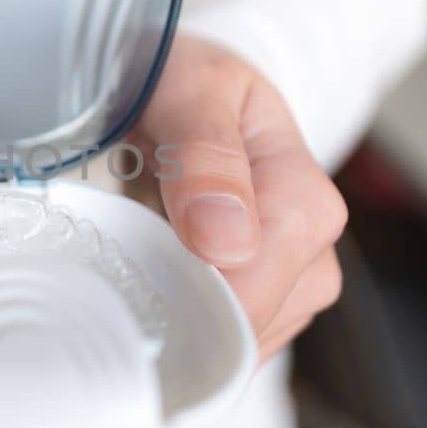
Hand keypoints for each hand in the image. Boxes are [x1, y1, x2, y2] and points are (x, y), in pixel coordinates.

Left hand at [133, 35, 347, 359]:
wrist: (183, 87)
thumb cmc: (188, 82)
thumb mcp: (189, 88)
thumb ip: (206, 155)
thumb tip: (227, 243)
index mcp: (306, 203)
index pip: (254, 293)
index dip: (188, 302)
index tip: (125, 285)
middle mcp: (312, 255)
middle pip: (239, 329)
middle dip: (174, 314)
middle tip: (114, 265)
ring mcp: (288, 288)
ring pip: (228, 346)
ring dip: (171, 319)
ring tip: (131, 259)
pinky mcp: (259, 307)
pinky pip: (218, 343)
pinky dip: (176, 323)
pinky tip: (147, 283)